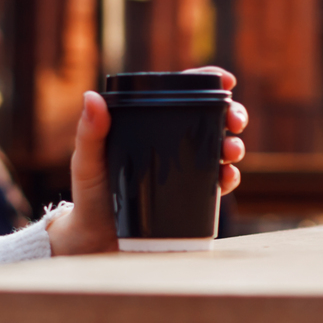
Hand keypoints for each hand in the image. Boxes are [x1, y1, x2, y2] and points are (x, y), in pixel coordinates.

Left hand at [45, 66, 248, 257]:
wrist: (97, 242)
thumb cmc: (89, 196)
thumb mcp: (87, 162)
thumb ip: (89, 133)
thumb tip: (91, 97)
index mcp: (148, 125)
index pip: (181, 95)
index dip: (208, 82)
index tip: (227, 80)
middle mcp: (170, 144)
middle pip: (210, 119)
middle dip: (232, 115)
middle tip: (235, 122)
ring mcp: (183, 170)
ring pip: (220, 149)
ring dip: (234, 146)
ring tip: (231, 152)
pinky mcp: (191, 196)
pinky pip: (218, 183)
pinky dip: (229, 178)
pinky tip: (227, 178)